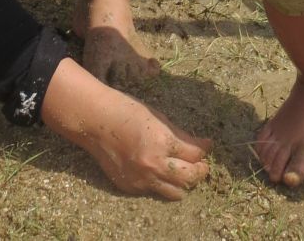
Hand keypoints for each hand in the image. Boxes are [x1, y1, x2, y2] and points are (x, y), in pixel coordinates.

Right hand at [42, 59, 210, 199]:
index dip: (204, 149)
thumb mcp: (158, 117)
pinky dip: (161, 183)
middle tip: (202, 164)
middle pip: (189, 178)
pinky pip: (154, 191)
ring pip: (175, 193)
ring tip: (184, 171)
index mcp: (162, 142)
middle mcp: (153, 165)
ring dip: (183, 183)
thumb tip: (203, 145)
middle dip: (200, 171)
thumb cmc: (127, 111)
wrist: (95, 122)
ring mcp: (141, 180)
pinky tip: (160, 170)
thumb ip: (181, 135)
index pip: (194, 155)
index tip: (208, 145)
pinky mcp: (130, 187)